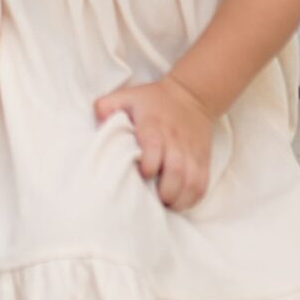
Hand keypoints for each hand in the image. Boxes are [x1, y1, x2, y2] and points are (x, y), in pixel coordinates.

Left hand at [94, 75, 214, 210]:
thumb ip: (107, 107)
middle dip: (164, 192)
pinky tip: (179, 203)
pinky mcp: (202, 159)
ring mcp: (191, 151)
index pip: (154, 147)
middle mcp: (175, 139)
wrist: (190, 95)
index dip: (147, 166)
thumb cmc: (152, 100)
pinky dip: (192, 199)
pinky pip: (202, 185)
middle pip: (176, 171)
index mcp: (153, 124)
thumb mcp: (126, 96)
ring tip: (165, 204)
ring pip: (192, 182)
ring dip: (179, 200)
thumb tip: (97, 124)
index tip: (141, 174)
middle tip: (153, 199)